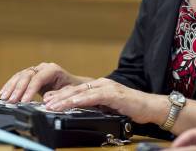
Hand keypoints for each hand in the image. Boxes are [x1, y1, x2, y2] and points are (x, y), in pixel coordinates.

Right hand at [0, 62, 73, 102]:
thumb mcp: (68, 93)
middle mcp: (43, 68)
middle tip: (11, 102)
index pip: (38, 78)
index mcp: (53, 70)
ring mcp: (35, 70)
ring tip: (4, 99)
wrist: (73, 86)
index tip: (24, 101)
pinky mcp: (30, 76)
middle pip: (27, 75)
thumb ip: (57, 95)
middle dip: (18, 89)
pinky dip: (10, 86)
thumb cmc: (71, 90)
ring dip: (11, 87)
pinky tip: (3, 93)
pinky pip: (17, 78)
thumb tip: (44, 99)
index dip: (30, 90)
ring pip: (20, 76)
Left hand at [43, 78, 161, 124]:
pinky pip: (93, 96)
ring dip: (65, 98)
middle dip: (59, 96)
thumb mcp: (109, 108)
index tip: (48, 101)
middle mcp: (102, 84)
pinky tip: (71, 102)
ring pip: (81, 91)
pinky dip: (80, 99)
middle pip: (76, 89)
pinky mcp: (113, 93)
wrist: (150, 107)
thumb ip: (96, 107)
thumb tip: (81, 112)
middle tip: (45, 102)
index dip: (62, 95)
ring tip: (52, 104)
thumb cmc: (132, 109)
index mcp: (100, 86)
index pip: (77, 90)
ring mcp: (107, 87)